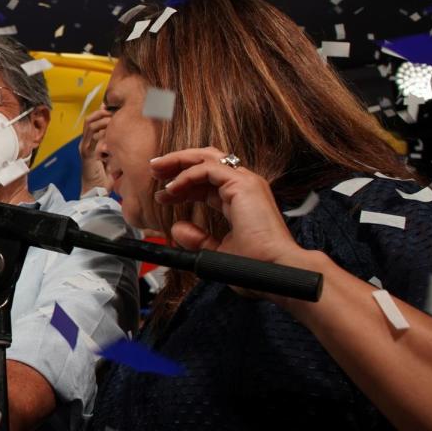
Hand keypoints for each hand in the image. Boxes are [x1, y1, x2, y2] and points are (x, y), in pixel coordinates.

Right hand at [79, 107, 112, 193]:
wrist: (98, 190)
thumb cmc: (109, 174)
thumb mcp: (115, 154)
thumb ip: (117, 143)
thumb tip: (130, 130)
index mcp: (92, 139)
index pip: (95, 119)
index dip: (104, 111)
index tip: (118, 108)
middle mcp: (86, 140)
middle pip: (91, 118)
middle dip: (104, 113)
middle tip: (117, 113)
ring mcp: (85, 146)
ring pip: (90, 124)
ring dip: (103, 120)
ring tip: (114, 121)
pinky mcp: (86, 153)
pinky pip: (92, 137)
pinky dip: (101, 132)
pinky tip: (111, 132)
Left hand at [150, 146, 309, 276]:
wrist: (278, 273)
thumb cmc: (258, 267)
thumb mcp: (218, 252)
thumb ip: (198, 239)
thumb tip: (177, 230)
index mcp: (240, 199)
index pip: (206, 181)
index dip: (182, 184)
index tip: (162, 195)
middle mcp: (245, 186)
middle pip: (206, 160)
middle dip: (177, 162)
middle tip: (154, 169)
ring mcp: (246, 183)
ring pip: (207, 157)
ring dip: (178, 161)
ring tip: (156, 169)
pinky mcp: (244, 185)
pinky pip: (208, 169)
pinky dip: (187, 176)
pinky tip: (172, 189)